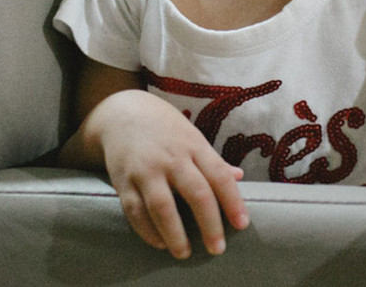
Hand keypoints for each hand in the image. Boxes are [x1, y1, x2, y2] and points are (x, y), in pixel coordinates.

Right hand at [84, 89, 249, 257]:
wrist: (122, 113)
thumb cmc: (166, 129)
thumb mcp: (193, 137)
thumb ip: (214, 161)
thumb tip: (239, 177)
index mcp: (195, 146)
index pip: (219, 176)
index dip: (233, 201)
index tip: (242, 224)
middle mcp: (172, 158)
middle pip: (196, 193)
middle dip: (209, 224)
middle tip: (218, 248)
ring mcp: (147, 169)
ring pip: (163, 206)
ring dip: (175, 233)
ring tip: (185, 253)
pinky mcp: (124, 180)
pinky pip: (135, 210)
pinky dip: (147, 230)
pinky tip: (160, 243)